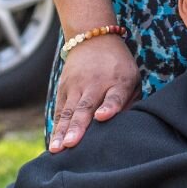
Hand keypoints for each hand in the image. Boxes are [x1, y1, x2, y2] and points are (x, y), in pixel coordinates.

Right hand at [48, 35, 139, 152]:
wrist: (94, 38)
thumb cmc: (119, 67)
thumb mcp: (132, 78)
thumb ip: (129, 102)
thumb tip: (123, 128)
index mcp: (118, 82)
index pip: (114, 96)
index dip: (109, 107)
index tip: (102, 117)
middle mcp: (96, 84)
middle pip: (86, 107)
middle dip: (78, 126)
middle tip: (72, 144)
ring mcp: (77, 85)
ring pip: (69, 111)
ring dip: (63, 131)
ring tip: (57, 149)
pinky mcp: (64, 88)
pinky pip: (60, 111)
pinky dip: (57, 127)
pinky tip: (54, 144)